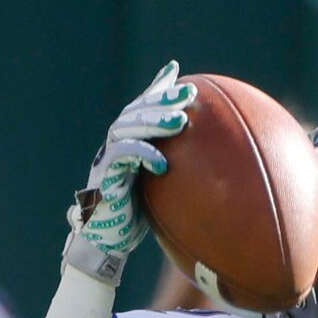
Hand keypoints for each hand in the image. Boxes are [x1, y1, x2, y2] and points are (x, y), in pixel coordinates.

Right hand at [66, 63, 194, 276]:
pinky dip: (142, 156)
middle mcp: (116, 142)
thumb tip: (213, 166)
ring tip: (179, 120)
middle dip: (162, 98)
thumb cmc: (137, 213)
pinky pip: (122, 158)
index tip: (184, 77)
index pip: (144, 106)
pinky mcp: (105, 175)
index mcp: (128, 140)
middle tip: (189, 93)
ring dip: (154, 121)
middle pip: (137, 110)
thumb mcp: (161, 188)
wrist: (108, 240)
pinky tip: (163, 162)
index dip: (160, 89)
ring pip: (127, 127)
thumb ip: (177, 168)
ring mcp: (108, 156)